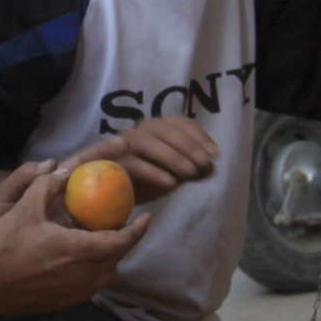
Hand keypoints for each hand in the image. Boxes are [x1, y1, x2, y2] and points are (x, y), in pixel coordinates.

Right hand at [0, 163, 151, 316]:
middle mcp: (83, 275)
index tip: (146, 217)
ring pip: (104, 276)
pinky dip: (91, 272)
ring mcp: (74, 293)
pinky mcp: (62, 303)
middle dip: (122, 243)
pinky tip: (76, 260)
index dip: (138, 229)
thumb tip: (65, 170)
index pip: (122, 241)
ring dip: (107, 259)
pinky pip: (88, 287)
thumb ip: (47, 185)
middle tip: (119, 225)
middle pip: (116, 260)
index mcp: (80, 250)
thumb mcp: (25, 207)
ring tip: (98, 242)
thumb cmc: (4, 244)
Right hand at [61, 117, 218, 201]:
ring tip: (191, 174)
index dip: (198, 134)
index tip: (215, 154)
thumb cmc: (142, 183)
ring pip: (147, 141)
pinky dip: (155, 172)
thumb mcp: (169, 174)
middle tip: (206, 165)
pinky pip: (135, 164)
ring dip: (174, 157)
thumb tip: (211, 168)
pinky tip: (172, 184)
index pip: (177, 121)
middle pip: (163, 128)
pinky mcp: (112, 165)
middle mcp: (136, 132)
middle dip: (189, 145)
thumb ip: (188, 167)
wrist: (105, 198)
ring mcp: (121, 147)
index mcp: (152, 130)